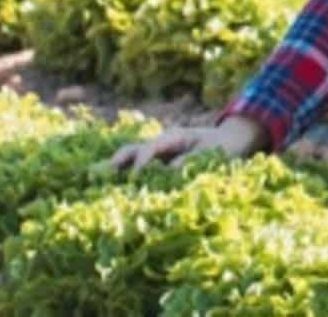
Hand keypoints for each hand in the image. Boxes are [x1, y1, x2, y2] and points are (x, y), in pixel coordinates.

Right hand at [107, 116, 267, 172]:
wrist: (231, 142)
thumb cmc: (223, 148)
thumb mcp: (211, 155)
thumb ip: (190, 162)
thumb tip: (169, 170)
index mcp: (174, 138)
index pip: (151, 148)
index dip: (141, 161)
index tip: (134, 176)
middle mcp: (162, 144)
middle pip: (134, 149)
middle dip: (118, 161)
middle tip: (99, 175)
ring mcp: (159, 154)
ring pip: (132, 158)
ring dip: (116, 169)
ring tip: (96, 181)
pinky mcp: (160, 164)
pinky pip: (140, 170)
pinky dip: (126, 176)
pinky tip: (112, 188)